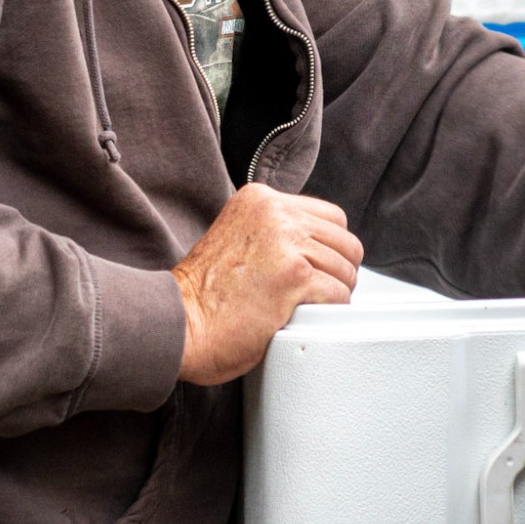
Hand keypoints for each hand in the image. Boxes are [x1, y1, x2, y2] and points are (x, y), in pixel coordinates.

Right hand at [171, 183, 363, 384]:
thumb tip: (316, 246)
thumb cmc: (203, 295)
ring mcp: (287, 244)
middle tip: (317, 293)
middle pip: (344, 241)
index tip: (317, 269)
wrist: (179, 323)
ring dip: (334, 293)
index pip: (330, 217)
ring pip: (346, 268)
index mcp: (262, 200)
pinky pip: (339, 293)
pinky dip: (330, 311)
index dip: (329, 248)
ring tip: (306, 307)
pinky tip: (306, 317)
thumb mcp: (237, 236)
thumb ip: (273, 231)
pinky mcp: (295, 277)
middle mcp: (276, 214)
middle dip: (338, 271)